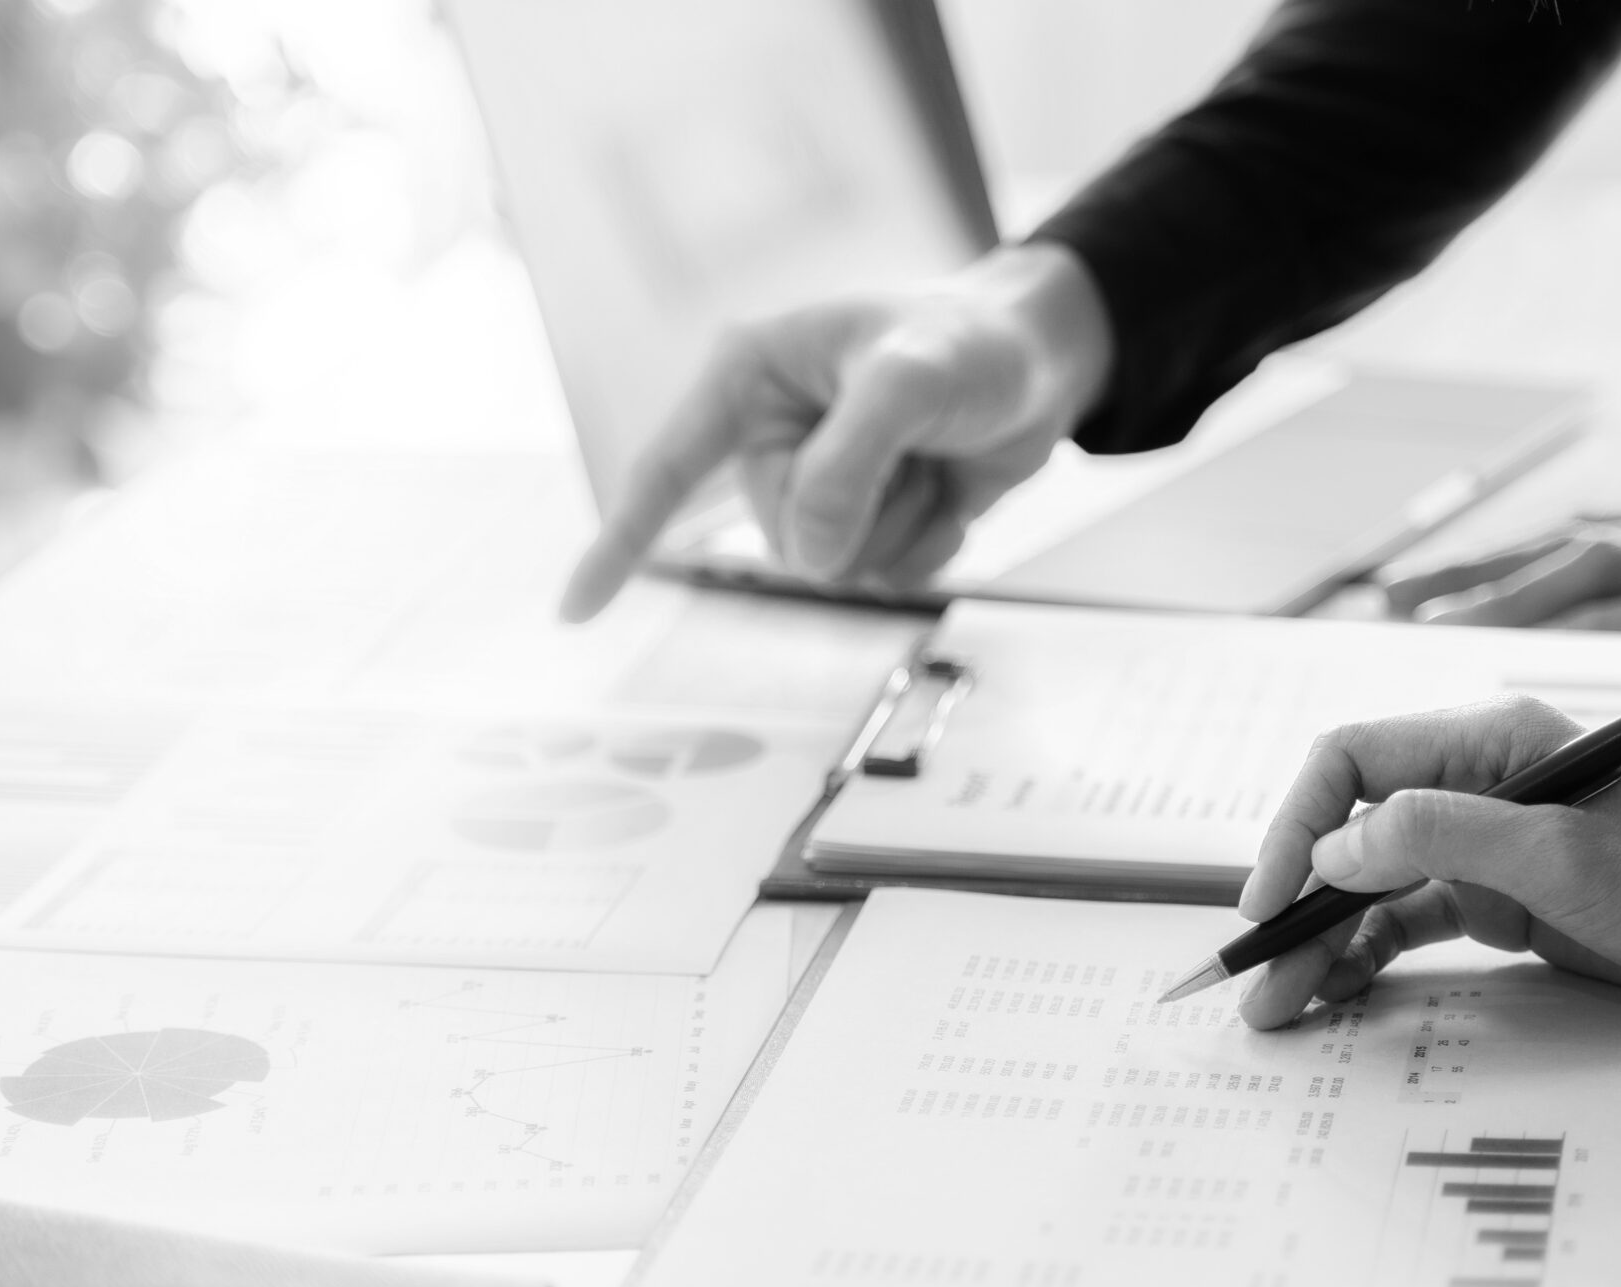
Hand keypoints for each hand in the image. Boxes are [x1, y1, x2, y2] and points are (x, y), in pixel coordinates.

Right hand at [557, 243, 1112, 620]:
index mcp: (752, 379)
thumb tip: (808, 552)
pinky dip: (928, 545)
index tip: (573, 612)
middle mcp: (775, 435)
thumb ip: (847, 462)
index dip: (619, 542)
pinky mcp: (873, 520)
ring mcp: (824, 484)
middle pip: (781, 537)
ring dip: (898, 527)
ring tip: (930, 460)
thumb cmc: (972, 340)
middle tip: (907, 450)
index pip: (666, 469)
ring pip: (833, 568)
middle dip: (854, 513)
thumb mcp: (910, 380)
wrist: (1047, 360)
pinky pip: (883, 577)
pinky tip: (948, 491)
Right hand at [1234, 697, 1620, 1030]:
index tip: (1271, 903)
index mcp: (1484, 742)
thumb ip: (1440, 836)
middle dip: (1295, 904)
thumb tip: (1337, 847)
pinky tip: (1336, 993)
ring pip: (1370, 888)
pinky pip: (1408, 922)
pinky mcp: (1500, 900)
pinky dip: (1367, 956)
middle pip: (1347, 835)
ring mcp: (1484, 845)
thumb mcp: (1560, 856)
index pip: (1348, 765)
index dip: (1296, 830)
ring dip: (1321, 941)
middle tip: (1253, 978)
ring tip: (1279, 1007)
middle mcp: (1474, 784)